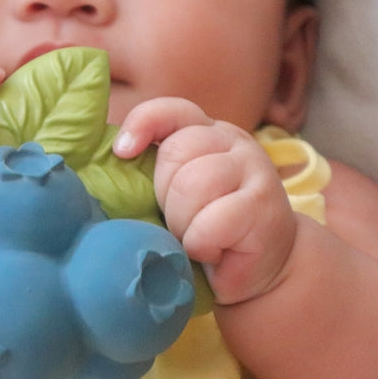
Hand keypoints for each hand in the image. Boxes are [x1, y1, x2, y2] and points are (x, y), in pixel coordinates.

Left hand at [114, 98, 296, 304]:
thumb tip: (114, 154)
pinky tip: (214, 252)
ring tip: (195, 238)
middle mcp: (234, 141)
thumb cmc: (208, 228)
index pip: (172, 111)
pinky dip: (201, 246)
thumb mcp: (178, 191)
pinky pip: (210, 224)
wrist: (264, 267)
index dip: (142, 124)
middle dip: (164, 195)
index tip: (122, 152)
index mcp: (209, 131)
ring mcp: (254, 169)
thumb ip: (155, 168)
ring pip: (192, 184)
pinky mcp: (263, 206)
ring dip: (182, 223)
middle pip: (176, 151)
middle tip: (180, 222)